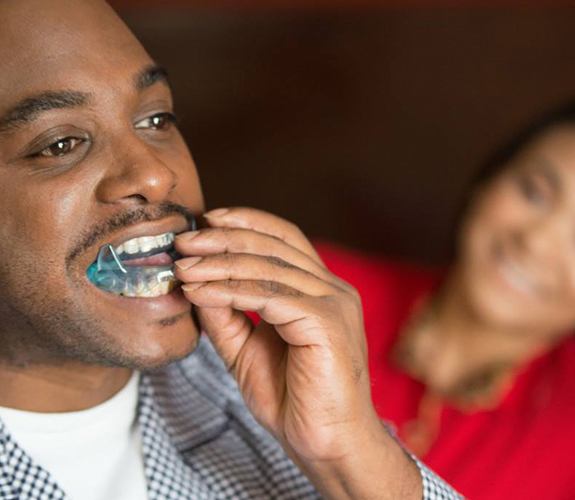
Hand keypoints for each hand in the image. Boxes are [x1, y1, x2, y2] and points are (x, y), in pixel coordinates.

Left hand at [174, 207, 420, 498]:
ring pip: (268, 266)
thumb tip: (194, 281)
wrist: (326, 445)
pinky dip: (229, 290)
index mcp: (319, 289)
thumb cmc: (293, 398)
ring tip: (183, 267)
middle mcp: (332, 288)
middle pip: (274, 244)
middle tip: (184, 240)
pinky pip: (269, 296)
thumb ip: (226, 314)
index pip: (284, 238)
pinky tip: (199, 292)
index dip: (247, 221)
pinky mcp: (327, 322)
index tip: (207, 221)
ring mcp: (333, 303)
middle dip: (224, 238)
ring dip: (218, 263)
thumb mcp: (246, 348)